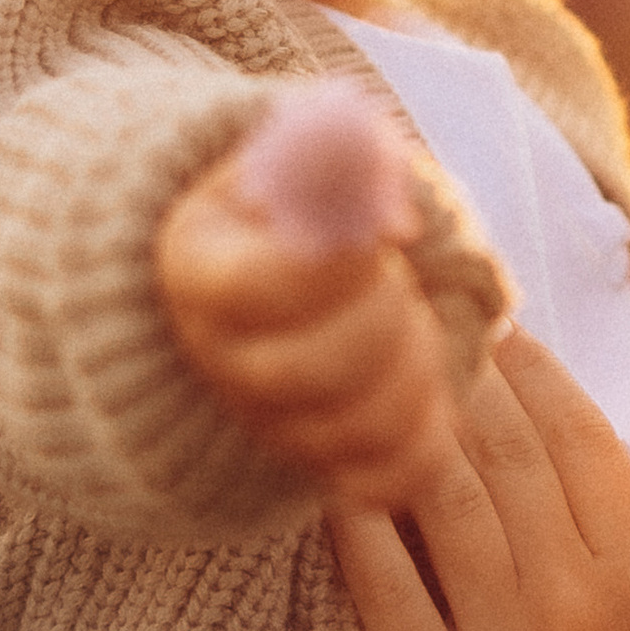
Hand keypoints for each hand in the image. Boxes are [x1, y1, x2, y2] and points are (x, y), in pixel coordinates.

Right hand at [157, 141, 455, 514]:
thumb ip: (342, 156)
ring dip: (413, 375)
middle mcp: (218, 360)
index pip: (252, 288)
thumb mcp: (309, 149)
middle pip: (298, 373)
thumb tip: (386, 213)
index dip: (333, 267)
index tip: (381, 237)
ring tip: (420, 324)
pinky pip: (383, 481)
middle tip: (403, 280)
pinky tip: (430, 386)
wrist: (288, 260)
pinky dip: (426, 440)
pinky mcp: (319, 463)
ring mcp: (265, 421)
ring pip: (349, 433)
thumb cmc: (307, 196)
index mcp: (199, 269)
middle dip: (381, 320)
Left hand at [333, 332, 629, 630]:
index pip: (583, 438)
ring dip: (403, 423)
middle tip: (419, 323)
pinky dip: (352, 521)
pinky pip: (383, 588)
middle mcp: (577, 599)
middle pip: (506, 450)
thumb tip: (599, 459)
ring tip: (370, 375)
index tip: (499, 332)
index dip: (535, 372)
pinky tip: (323, 473)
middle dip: (460, 373)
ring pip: (442, 497)